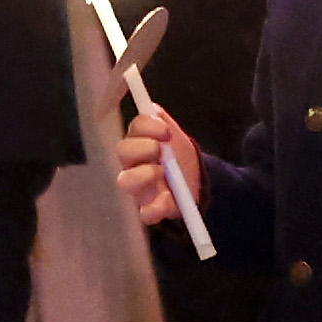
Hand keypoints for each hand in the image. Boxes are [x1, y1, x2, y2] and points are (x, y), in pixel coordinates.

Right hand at [117, 106, 197, 231]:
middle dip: (143, 147)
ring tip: (163, 173)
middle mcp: (133, 163)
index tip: (166, 130)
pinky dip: (156, 207)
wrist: (198, 182)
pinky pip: (145, 212)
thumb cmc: (180, 157)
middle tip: (161, 149)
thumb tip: (153, 109)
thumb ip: (163, 121)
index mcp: (139, 142)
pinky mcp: (148, 209)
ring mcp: (138, 188)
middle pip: (123, 151)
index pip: (135, 128)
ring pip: (125, 181)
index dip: (148, 126)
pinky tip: (168, 200)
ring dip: (145, 174)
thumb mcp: (175, 136)